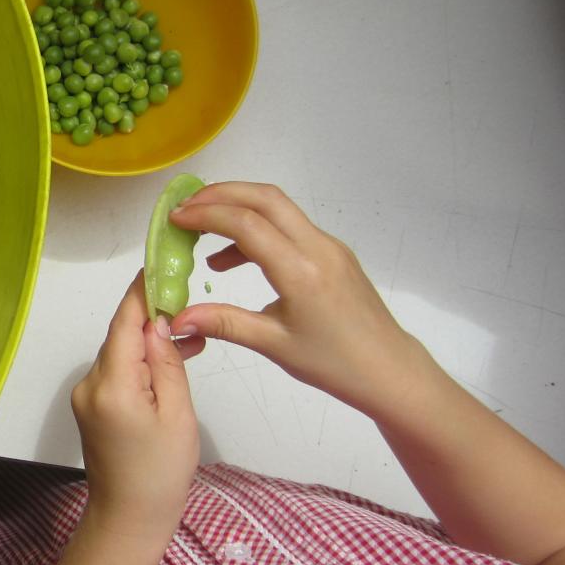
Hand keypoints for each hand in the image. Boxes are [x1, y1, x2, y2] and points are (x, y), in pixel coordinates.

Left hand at [70, 271, 200, 548]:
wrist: (129, 520)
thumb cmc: (161, 473)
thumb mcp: (177, 415)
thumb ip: (167, 363)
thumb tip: (158, 322)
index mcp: (111, 385)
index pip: (125, 323)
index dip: (141, 291)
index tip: (161, 263)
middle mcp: (90, 384)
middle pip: (121, 336)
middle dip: (152, 316)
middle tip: (189, 298)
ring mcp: (87, 396)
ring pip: (120, 354)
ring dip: (150, 342)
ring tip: (192, 336)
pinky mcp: (92, 408)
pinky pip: (118, 373)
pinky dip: (142, 364)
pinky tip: (171, 361)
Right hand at [169, 181, 428, 419]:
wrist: (389, 370)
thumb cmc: (333, 363)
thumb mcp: (273, 345)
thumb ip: (223, 323)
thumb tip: (177, 319)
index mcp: (301, 271)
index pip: (247, 224)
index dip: (206, 214)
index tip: (175, 219)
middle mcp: (317, 247)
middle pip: (264, 198)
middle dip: (220, 194)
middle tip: (184, 208)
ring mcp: (329, 246)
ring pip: (278, 208)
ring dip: (238, 208)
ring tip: (200, 232)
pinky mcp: (333, 253)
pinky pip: (289, 227)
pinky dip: (256, 230)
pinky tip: (232, 260)